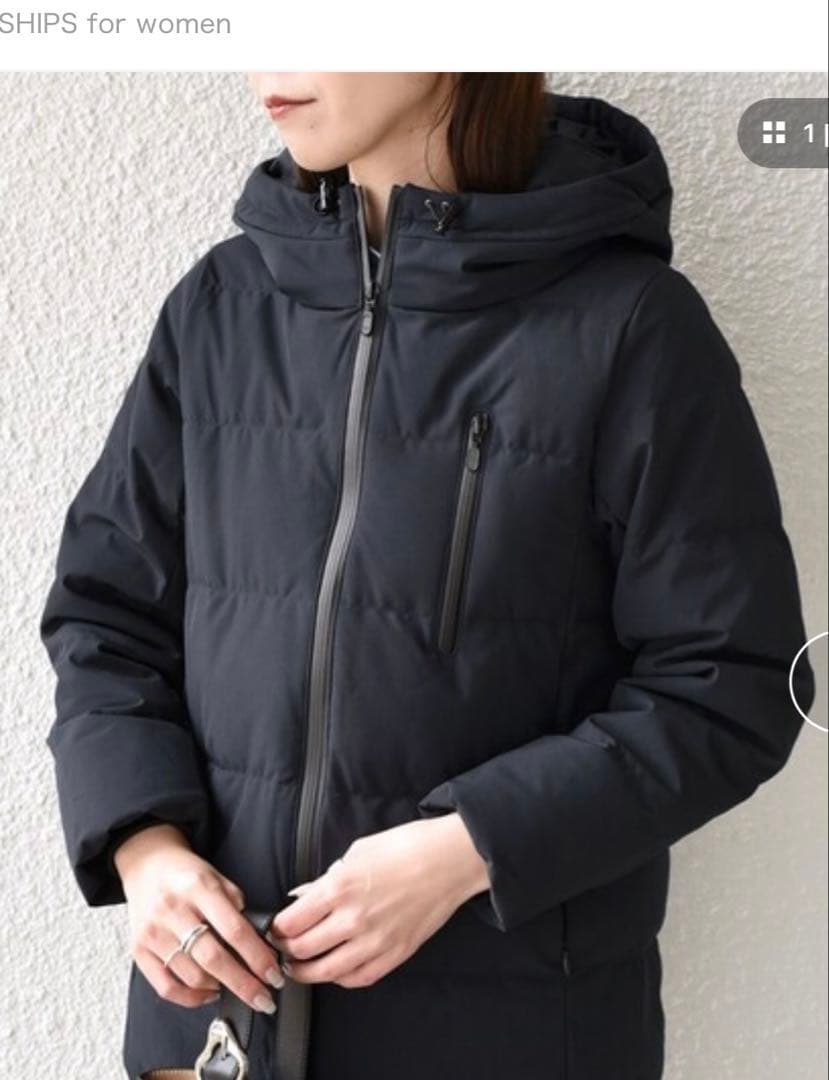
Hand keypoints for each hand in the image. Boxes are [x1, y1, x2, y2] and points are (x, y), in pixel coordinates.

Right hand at [115, 823, 284, 1012]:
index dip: (258, 957)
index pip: (235, 930)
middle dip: (244, 984)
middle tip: (263, 998)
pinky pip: (166, 987)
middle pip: (213, 959)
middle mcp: (174, 911)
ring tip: (237, 989)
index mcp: (199, 888)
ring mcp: (154, 933)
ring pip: (192, 976)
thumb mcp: (217, 877)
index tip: (274, 974)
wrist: (146, 864)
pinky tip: (209, 993)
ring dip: (220, 989)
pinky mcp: (139, 950)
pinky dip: (191, 998)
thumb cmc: (186, 873)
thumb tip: (259, 943)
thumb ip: (236, 906)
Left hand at [268, 812, 490, 988]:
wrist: (450, 860)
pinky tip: (335, 969)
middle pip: (302, 949)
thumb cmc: (407, 847)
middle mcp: (353, 919)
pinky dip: (340, 978)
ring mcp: (375, 941)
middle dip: (286, 950)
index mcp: (340, 887)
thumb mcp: (357, 852)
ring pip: (325, 972)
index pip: (291, 922)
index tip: (276, 926)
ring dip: (306, 972)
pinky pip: (358, 978)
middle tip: (282, 946)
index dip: (277, 927)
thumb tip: (303, 897)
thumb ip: (327, 879)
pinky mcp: (395, 955)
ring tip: (300, 966)